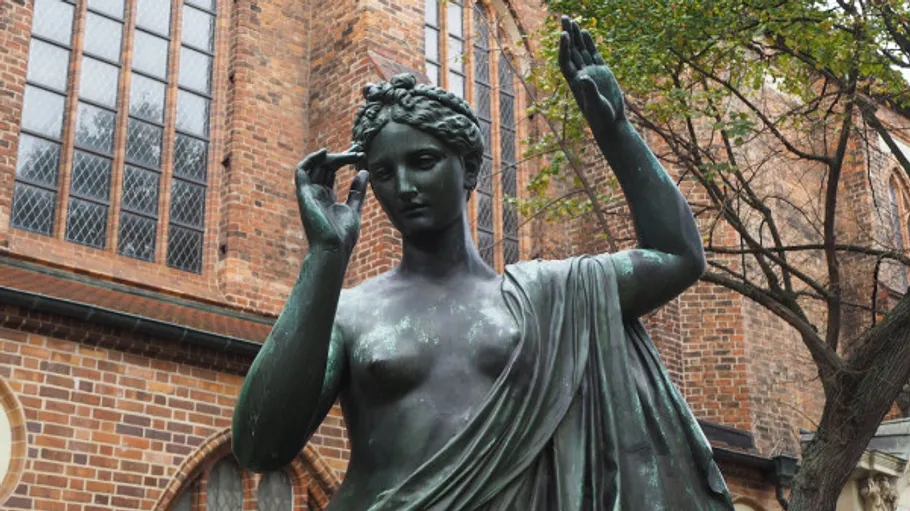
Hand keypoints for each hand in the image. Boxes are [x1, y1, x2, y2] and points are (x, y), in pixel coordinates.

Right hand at [295, 145, 368, 255]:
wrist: (334, 249)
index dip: (344, 159)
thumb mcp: (354, 208)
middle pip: (325, 166)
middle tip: (359, 151)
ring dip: (331, 156)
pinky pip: (301, 172)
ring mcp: (309, 194)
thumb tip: (364, 171)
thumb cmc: (343, 236)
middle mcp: (316, 193)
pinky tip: (325, 152)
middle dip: (341, 156)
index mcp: (326, 196)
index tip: (360, 153)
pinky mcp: (304, 195)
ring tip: (349, 154)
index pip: (332, 170)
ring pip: (315, 166)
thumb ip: (357, 190)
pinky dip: (310, 160)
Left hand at [559, 16, 625, 133]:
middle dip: (567, 34)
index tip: (564, 34)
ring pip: (581, 50)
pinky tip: (585, 32)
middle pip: (571, 51)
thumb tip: (584, 77)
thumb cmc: (601, 117)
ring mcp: (591, 72)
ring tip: (572, 19)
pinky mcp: (602, 72)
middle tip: (564, 17)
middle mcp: (581, 75)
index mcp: (575, 82)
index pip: (565, 60)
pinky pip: (592, 54)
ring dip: (576, 35)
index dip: (564, 47)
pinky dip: (588, 43)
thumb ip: (590, 91)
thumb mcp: (596, 105)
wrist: (611, 122)